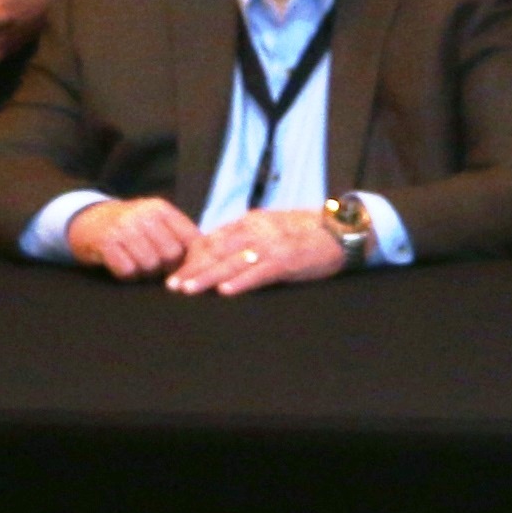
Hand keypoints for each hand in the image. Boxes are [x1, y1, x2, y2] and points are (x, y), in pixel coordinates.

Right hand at [65, 197, 198, 277]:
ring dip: (144, 272)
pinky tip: (122, 264)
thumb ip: (179, 235)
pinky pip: (128, 270)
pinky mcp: (106, 242)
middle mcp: (143, 214)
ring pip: (150, 265)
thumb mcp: (154, 222)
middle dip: (165, 267)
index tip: (189, 270)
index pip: (191, 238)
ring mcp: (124, 227)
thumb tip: (207, 261)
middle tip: (154, 264)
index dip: (193, 259)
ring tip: (136, 262)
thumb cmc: (129, 227)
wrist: (87, 221)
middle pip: (171, 255)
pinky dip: (127, 274)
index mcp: (160, 208)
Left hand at [163, 206, 349, 294]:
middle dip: (192, 268)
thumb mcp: (270, 227)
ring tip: (188, 290)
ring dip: (208, 277)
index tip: (175, 270)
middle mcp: (257, 230)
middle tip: (172, 284)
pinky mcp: (287, 260)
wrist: (339, 231)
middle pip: (217, 250)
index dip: (192, 256)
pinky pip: (260, 272)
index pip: (213, 239)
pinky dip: (242, 282)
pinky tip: (225, 291)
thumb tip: (217, 251)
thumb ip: (245, 236)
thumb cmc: (303, 232)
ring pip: (232, 262)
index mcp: (250, 221)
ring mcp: (272, 245)